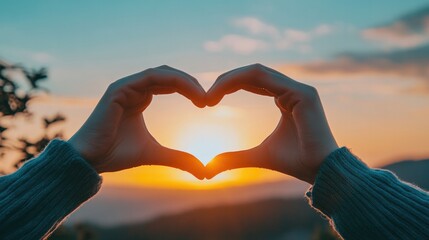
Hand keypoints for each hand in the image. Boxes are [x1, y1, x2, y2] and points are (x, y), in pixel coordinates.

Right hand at [68, 66, 205, 178]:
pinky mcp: (119, 88)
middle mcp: (133, 89)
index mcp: (140, 98)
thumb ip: (178, 158)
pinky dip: (173, 81)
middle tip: (208, 99)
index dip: (189, 90)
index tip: (206, 104)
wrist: (90, 160)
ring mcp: (125, 86)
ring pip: (162, 73)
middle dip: (191, 84)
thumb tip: (203, 172)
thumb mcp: (155, 154)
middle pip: (168, 76)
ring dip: (185, 81)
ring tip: (202, 97)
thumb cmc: (117, 155)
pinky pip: (150, 77)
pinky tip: (189, 92)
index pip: (169, 84)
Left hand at [205, 64, 338, 183]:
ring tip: (210, 96)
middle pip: (253, 73)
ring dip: (230, 80)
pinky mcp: (303, 93)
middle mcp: (293, 90)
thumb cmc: (295, 163)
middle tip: (204, 98)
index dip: (229, 85)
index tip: (208, 101)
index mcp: (286, 99)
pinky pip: (265, 79)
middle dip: (226, 81)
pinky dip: (241, 81)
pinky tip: (223, 92)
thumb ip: (235, 158)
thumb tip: (209, 168)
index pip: (253, 81)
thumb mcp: (258, 156)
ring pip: (257, 72)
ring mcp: (300, 89)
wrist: (321, 173)